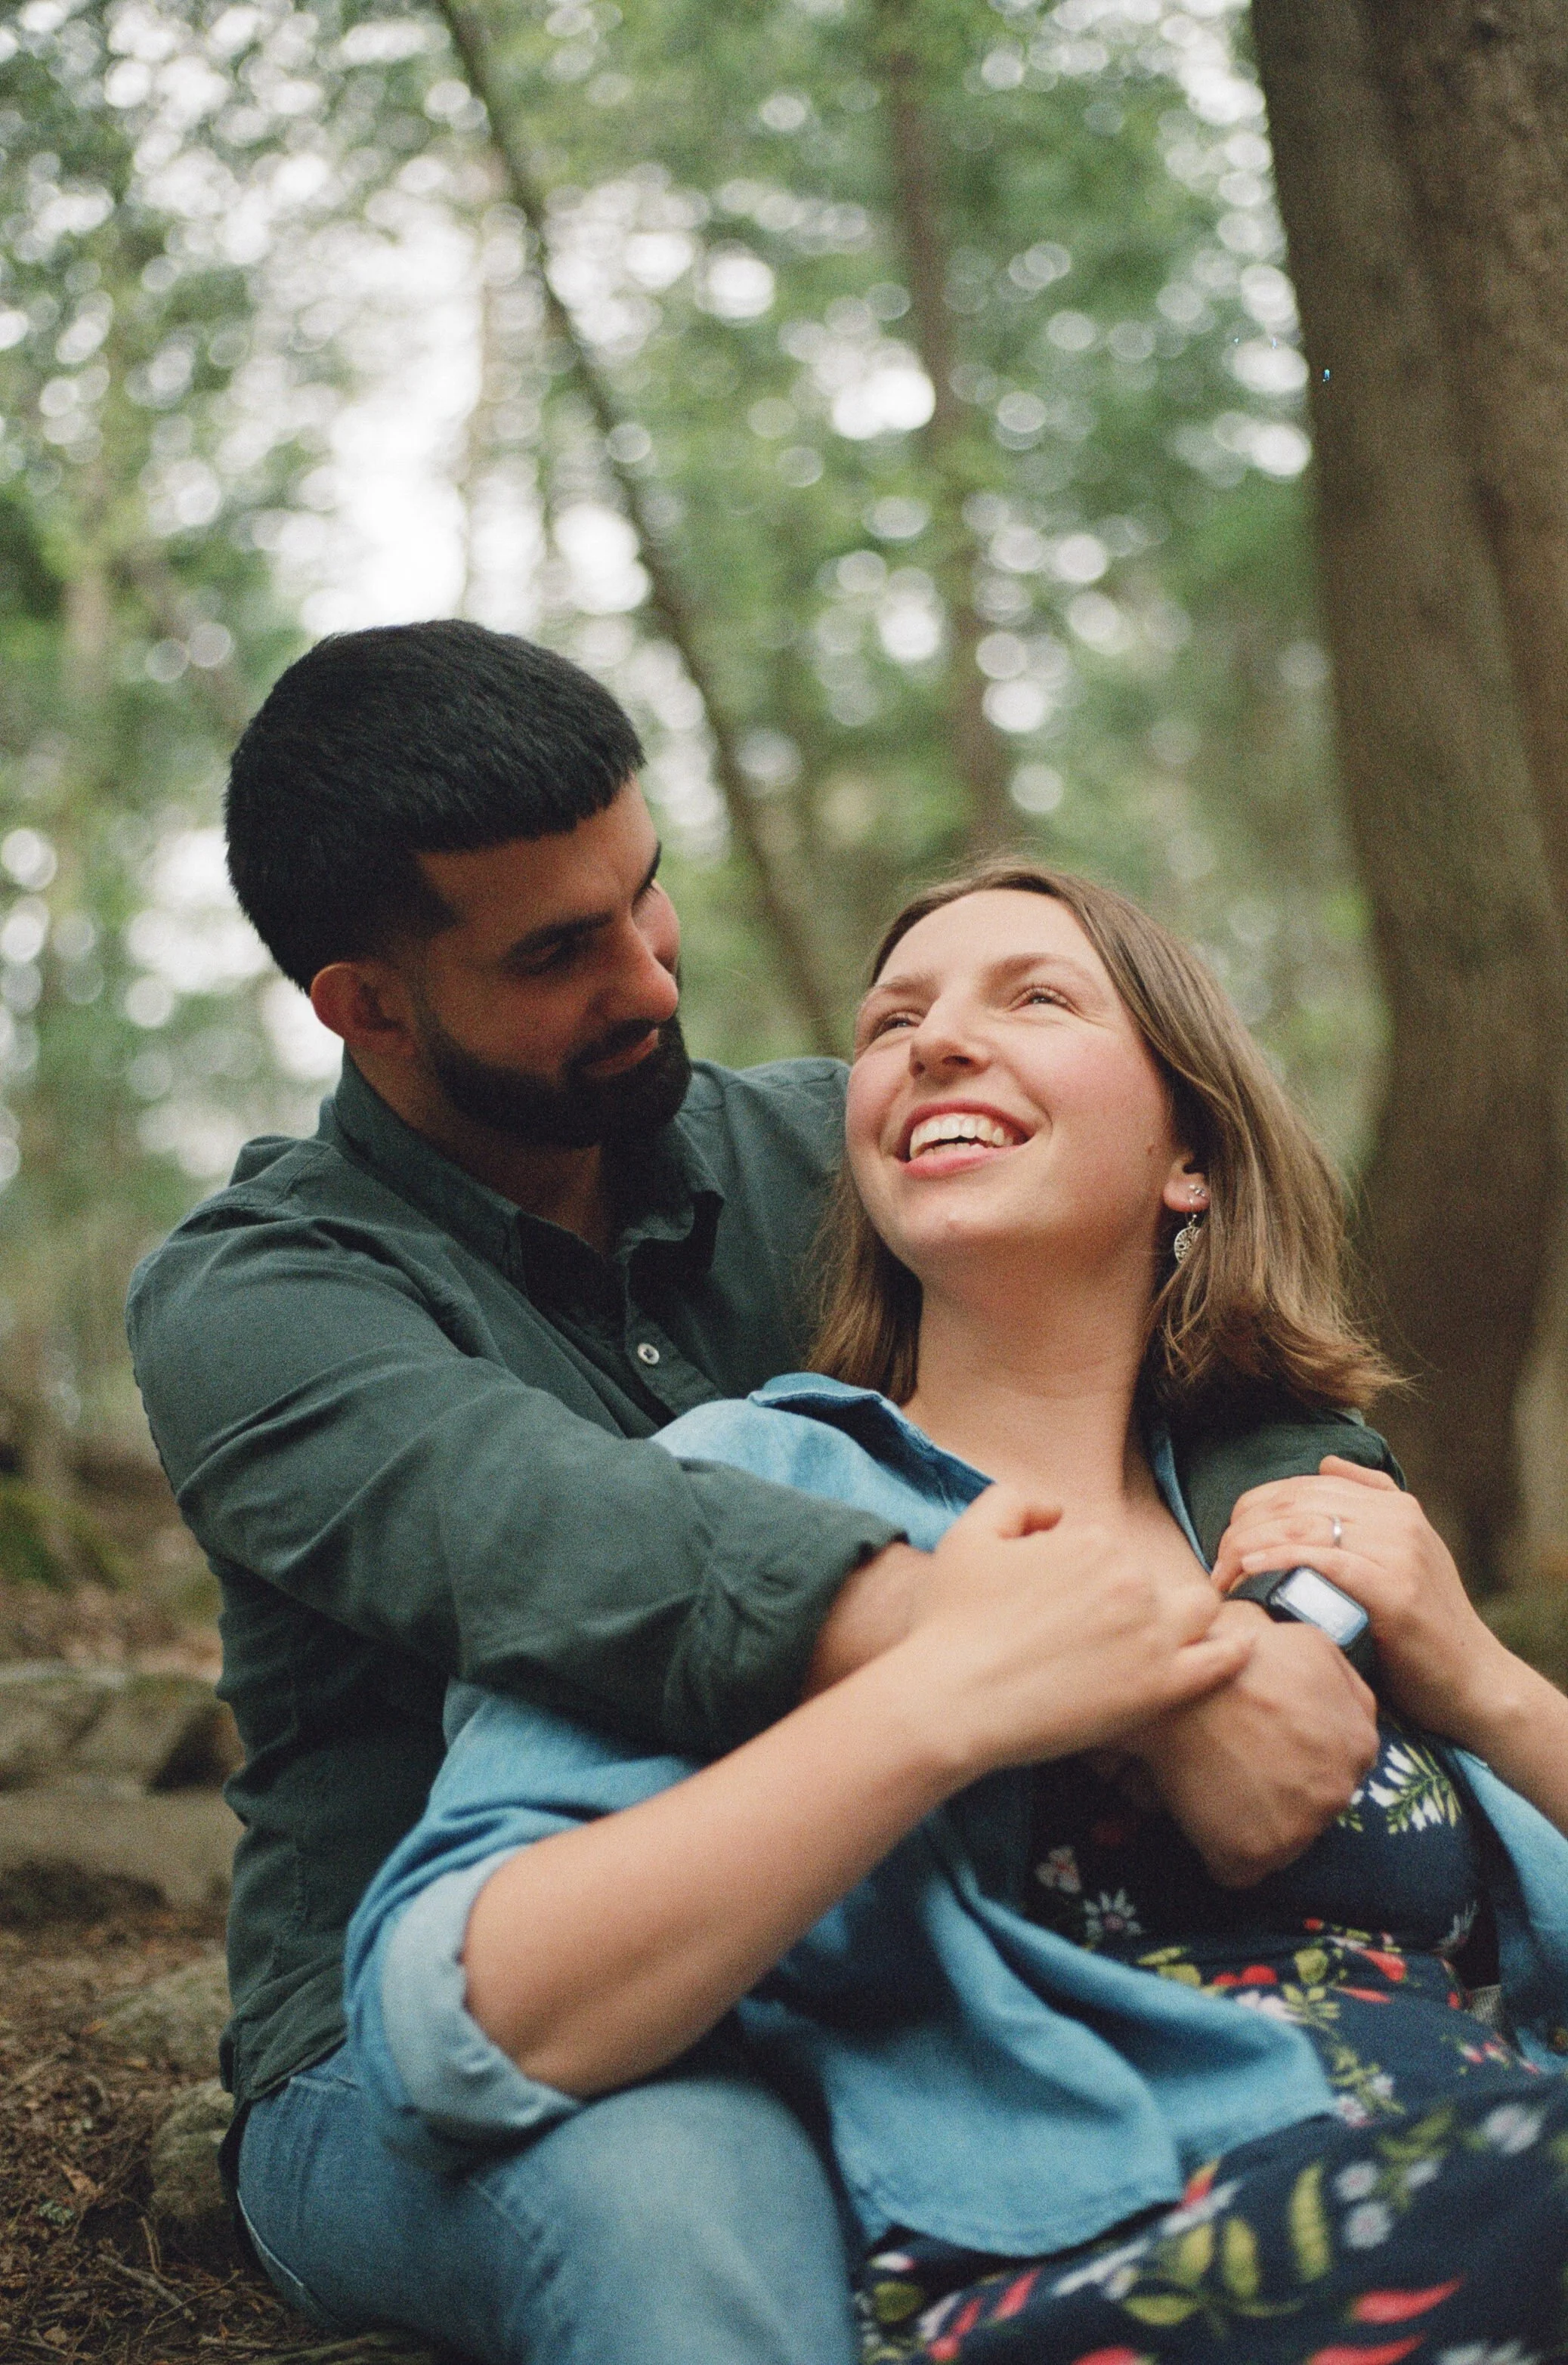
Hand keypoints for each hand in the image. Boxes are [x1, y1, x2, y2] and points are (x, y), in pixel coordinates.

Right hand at [896, 1484, 1255, 1776]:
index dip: (1084, 1576)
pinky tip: (1239, 1647)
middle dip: (1135, 1597)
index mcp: (1091, 1540)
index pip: (1108, 1549)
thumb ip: (1015, 1501)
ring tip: (1172, 1639)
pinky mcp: (1161, 1687)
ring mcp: (1151, 1634)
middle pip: (1154, 1577)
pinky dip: (1234, 1650)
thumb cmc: (952, 1622)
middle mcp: (1130, 1578)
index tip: (1059, 1609)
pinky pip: (1220, 1661)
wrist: (952, 1699)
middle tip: (1098, 1635)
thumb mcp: (970, 1534)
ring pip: (1199, 1609)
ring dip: (1191, 1616)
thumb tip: (1057, 1514)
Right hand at [1134, 1602, 1379, 1885]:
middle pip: (1317, 1804)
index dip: (1304, 1752)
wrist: (1178, 1687)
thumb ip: (1347, 1683)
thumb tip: (1348, 1708)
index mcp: (1360, 1746)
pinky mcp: (1252, 1857)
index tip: (1270, 1740)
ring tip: (1218, 1781)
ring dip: (1255, 1820)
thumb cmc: (1240, 1655)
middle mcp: (1339, 1794)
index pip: (1343, 1765)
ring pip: (1283, 1839)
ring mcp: (1298, 1831)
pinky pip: (1240, 1869)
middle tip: (1240, 1758)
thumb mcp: (1313, 1641)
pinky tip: (1204, 1813)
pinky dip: (1222, 1848)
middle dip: (1285, 1789)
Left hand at [1212, 1455, 1516, 1747]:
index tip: (1226, 1547)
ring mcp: (1399, 1550)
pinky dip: (1281, 1560)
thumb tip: (1326, 1461)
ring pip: (1302, 1527)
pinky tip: (1251, 1571)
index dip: (1251, 1511)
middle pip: (1293, 1503)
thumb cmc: (1419, 1628)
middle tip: (1216, 1567)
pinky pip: (1325, 1561)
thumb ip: (1367, 1506)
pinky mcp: (1397, 1589)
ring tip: (1223, 1577)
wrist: (1472, 1682)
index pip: (1298, 1487)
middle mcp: (1397, 1517)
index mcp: (1392, 1504)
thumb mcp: (1399, 1556)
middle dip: (1242, 1530)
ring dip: (1250, 1548)